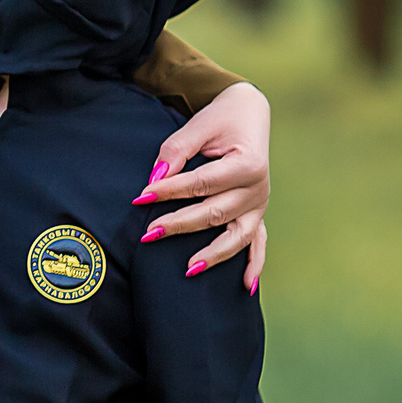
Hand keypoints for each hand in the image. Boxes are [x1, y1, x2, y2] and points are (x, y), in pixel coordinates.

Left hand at [137, 81, 268, 292]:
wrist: (249, 115)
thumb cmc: (221, 120)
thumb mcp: (198, 126)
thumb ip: (176, 151)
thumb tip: (155, 180)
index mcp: (247, 164)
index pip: (201, 184)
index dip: (170, 191)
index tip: (141, 197)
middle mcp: (258, 189)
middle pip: (215, 213)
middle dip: (180, 224)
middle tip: (149, 233)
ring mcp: (260, 205)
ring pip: (237, 236)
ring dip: (214, 254)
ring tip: (188, 268)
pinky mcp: (257, 214)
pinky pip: (258, 244)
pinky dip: (254, 265)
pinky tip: (245, 287)